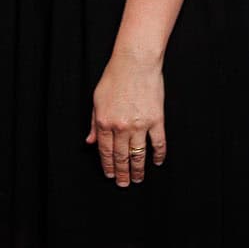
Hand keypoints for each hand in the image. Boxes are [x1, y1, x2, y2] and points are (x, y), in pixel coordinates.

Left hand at [87, 51, 166, 186]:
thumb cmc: (114, 78)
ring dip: (138, 169)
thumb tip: (90, 142)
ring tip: (138, 179)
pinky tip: (156, 162)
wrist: (135, 63)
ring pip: (138, 154)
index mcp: (105, 122)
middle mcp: (121, 127)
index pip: (105, 151)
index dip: (108, 165)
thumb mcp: (97, 101)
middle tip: (124, 184)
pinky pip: (158, 143)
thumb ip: (94, 124)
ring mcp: (140, 125)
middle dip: (122, 173)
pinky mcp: (156, 120)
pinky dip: (158, 155)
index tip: (110, 175)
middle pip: (121, 156)